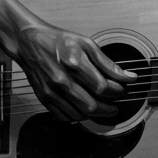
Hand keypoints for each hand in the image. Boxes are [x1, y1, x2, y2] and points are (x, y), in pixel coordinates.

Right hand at [17, 24, 136, 122]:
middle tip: (115, 106)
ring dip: (95, 115)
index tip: (121, 89)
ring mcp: (51, 91)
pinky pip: (65, 116)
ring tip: (102, 108)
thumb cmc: (58, 41)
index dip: (116, 92)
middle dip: (109, 109)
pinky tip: (84, 108)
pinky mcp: (44, 98)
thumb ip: (108, 63)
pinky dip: (78, 116)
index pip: (102, 88)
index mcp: (74, 64)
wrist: (29, 42)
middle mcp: (62, 80)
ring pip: (79, 115)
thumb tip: (129, 77)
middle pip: (92, 106)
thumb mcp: (87, 44)